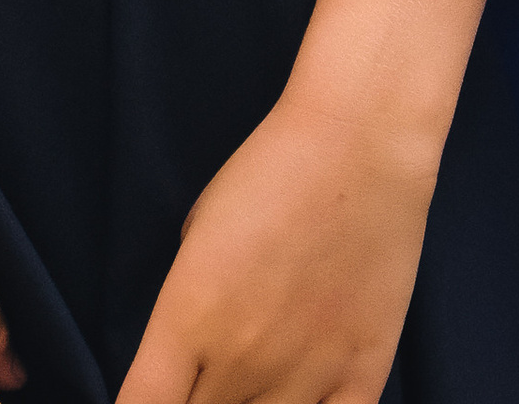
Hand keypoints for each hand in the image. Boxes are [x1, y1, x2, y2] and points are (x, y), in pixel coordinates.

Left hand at [114, 88, 436, 403]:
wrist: (361, 141)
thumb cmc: (270, 170)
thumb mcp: (198, 234)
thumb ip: (188, 310)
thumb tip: (190, 361)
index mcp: (186, 320)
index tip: (157, 399)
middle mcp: (239, 360)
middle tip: (210, 378)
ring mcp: (303, 375)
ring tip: (255, 385)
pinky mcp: (361, 375)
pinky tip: (301, 401)